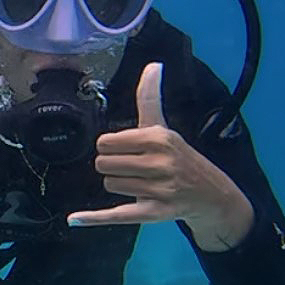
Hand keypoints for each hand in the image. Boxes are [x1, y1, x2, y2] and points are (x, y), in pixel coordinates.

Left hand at [66, 61, 252, 249]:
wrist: (209, 193)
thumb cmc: (178, 156)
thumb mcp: (163, 126)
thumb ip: (150, 97)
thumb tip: (153, 65)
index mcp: (158, 138)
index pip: (106, 142)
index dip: (112, 147)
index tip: (128, 150)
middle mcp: (160, 163)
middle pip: (104, 164)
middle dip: (113, 166)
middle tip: (134, 168)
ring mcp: (158, 190)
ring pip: (109, 185)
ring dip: (119, 184)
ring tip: (141, 183)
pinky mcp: (153, 213)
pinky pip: (116, 215)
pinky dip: (94, 218)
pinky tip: (74, 219)